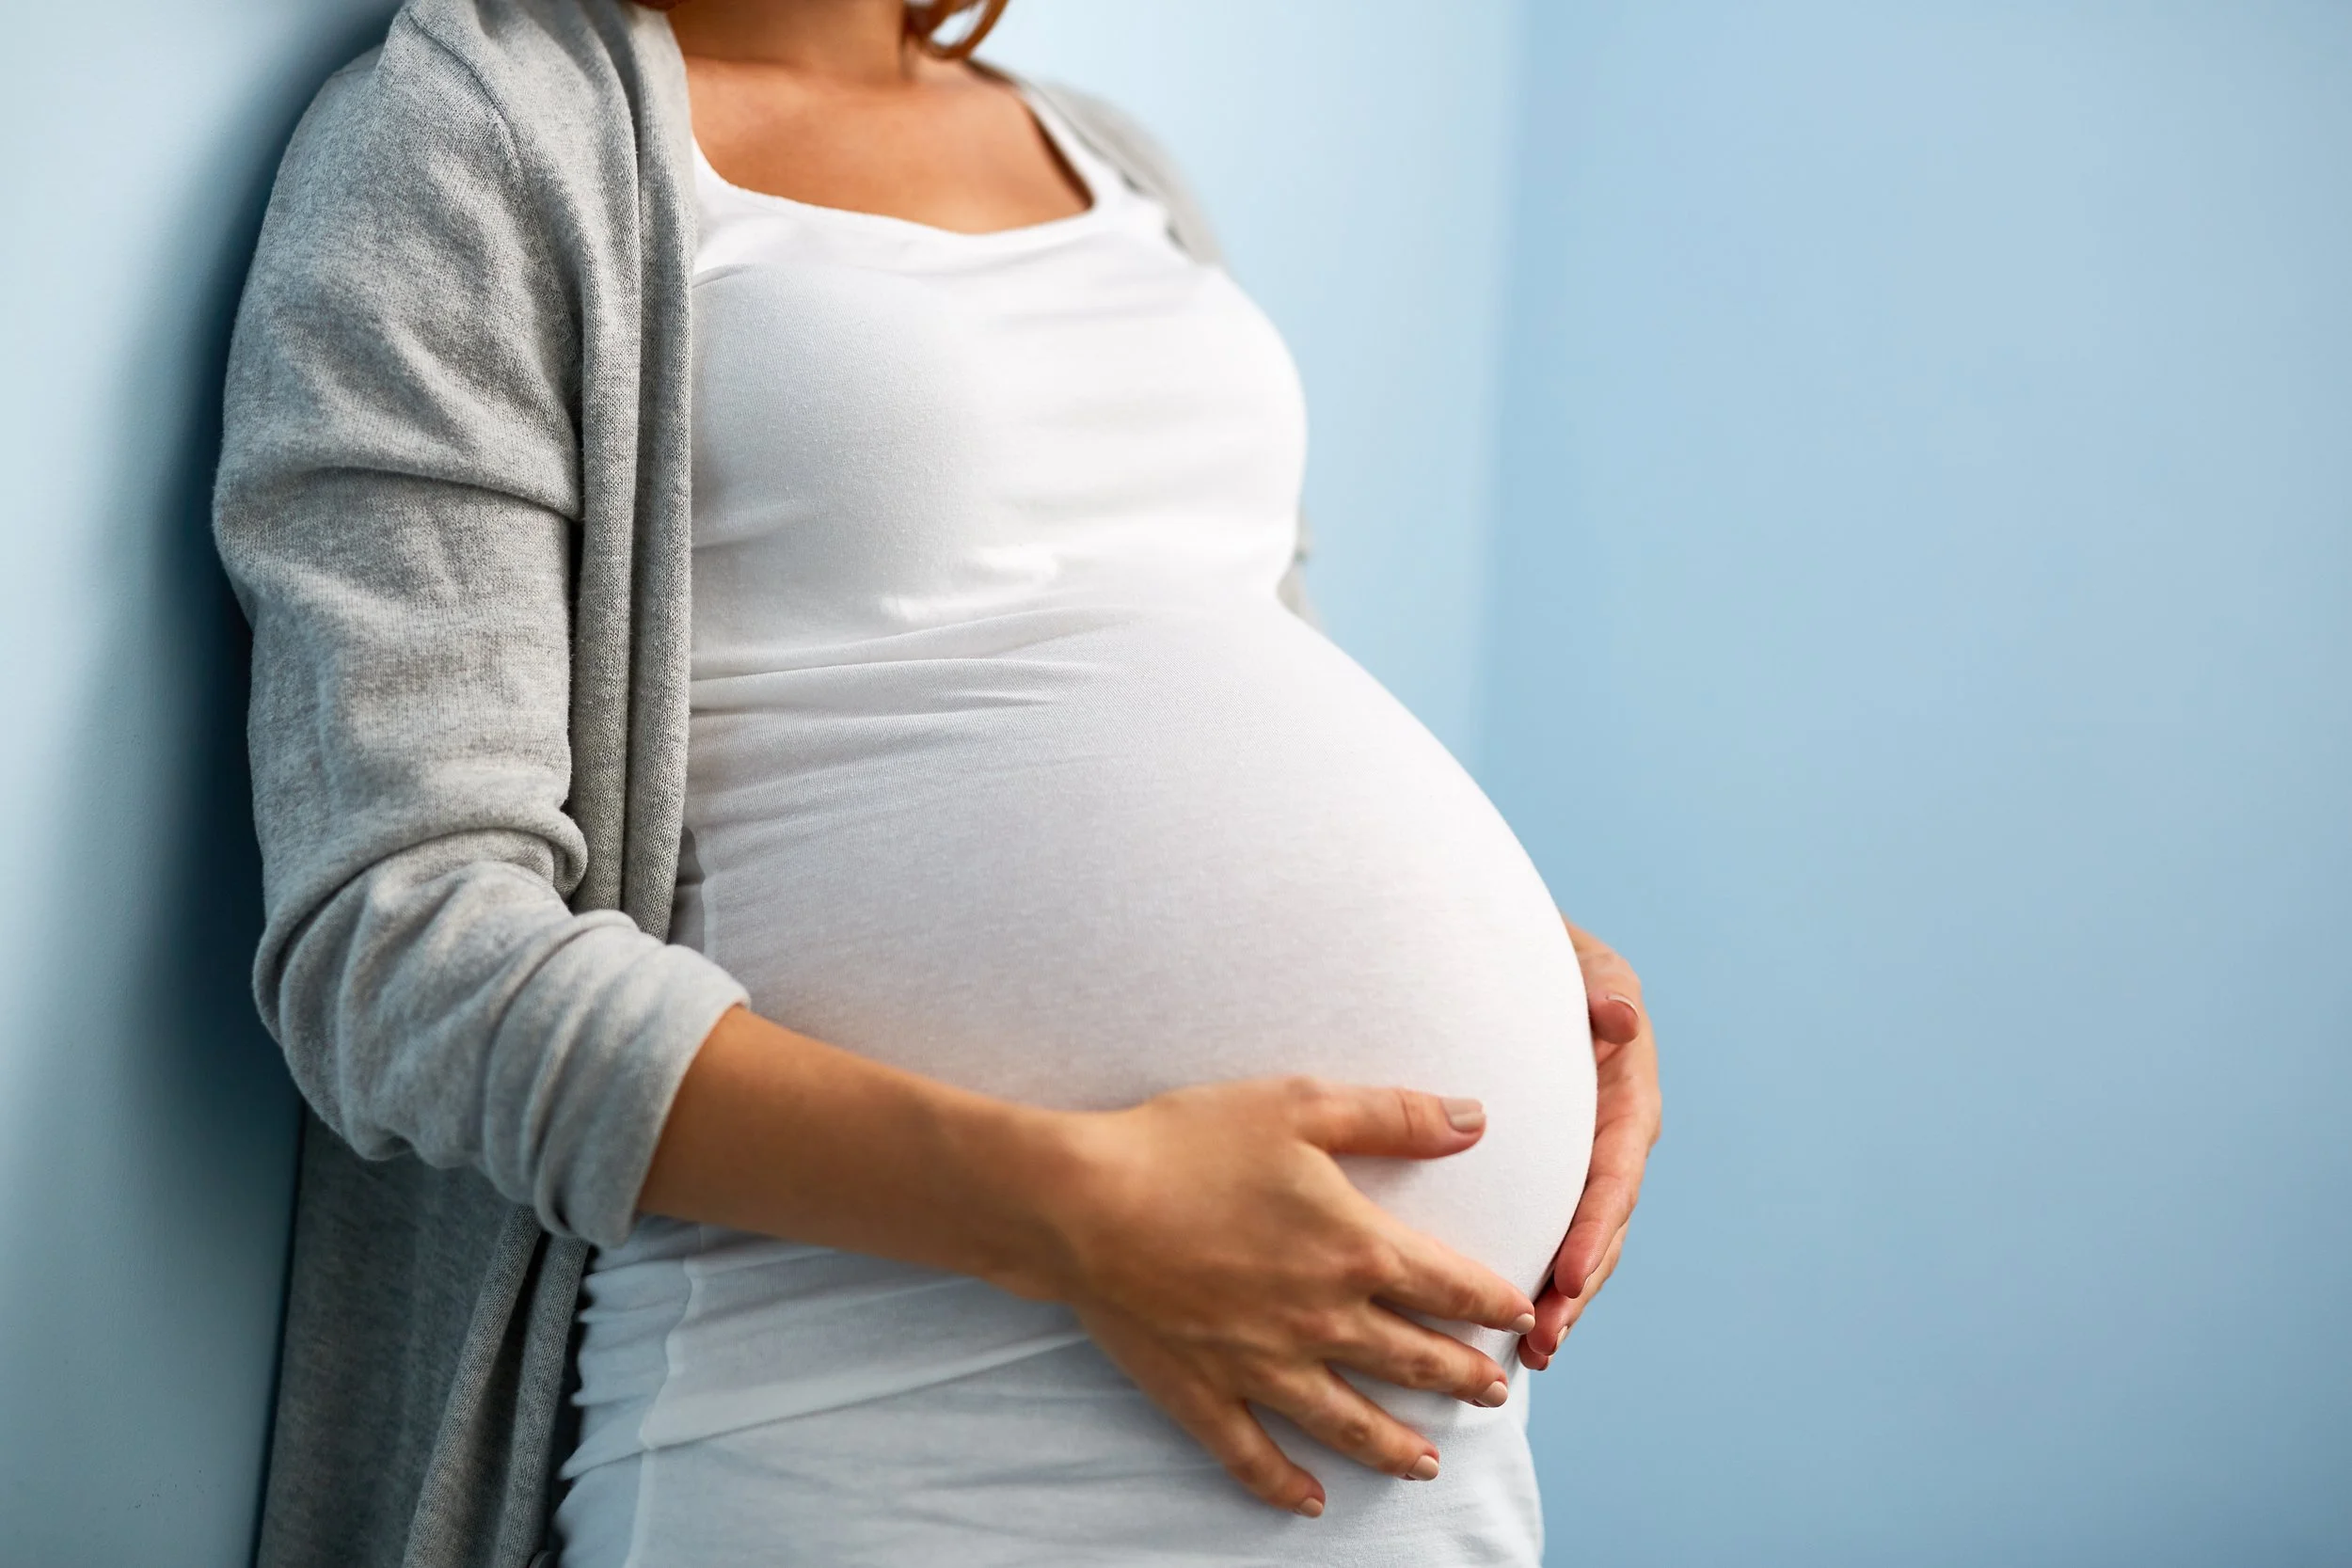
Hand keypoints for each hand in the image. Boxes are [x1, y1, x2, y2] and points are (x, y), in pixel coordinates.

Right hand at [1042, 1077, 1538, 1517]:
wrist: (1080, 1203)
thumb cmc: (1187, 1144)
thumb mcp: (1300, 1106)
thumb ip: (1394, 1116)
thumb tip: (1475, 1120)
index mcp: (1354, 1249)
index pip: (1447, 1286)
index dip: (1491, 1304)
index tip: (1518, 1317)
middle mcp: (1322, 1320)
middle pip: (1412, 1360)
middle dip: (1460, 1376)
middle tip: (1492, 1391)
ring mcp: (1264, 1367)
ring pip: (1350, 1423)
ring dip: (1397, 1444)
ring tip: (1430, 1460)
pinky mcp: (1205, 1394)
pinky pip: (1254, 1456)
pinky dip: (1285, 1484)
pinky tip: (1310, 1501)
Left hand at [1520, 921, 1662, 1369]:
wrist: (1514, 956)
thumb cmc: (1546, 953)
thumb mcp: (1579, 959)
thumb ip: (1601, 985)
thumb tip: (1618, 1016)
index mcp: (1627, 1094)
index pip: (1615, 1170)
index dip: (1597, 1226)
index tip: (1572, 1276)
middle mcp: (1616, 1136)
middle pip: (1604, 1224)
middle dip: (1578, 1286)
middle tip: (1542, 1339)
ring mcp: (1587, 1159)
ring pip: (1583, 1240)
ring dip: (1562, 1298)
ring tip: (1532, 1354)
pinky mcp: (1557, 1171)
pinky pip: (1554, 1229)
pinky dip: (1542, 1277)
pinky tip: (1514, 1330)